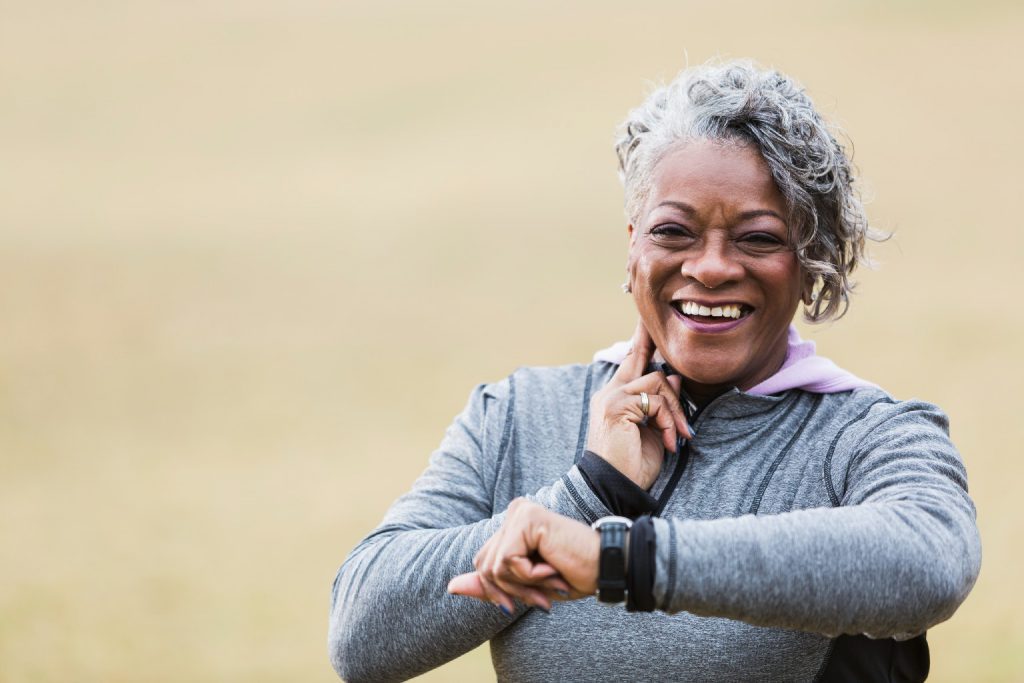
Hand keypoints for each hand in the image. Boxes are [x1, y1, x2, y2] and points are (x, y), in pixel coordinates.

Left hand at [447, 499, 598, 612]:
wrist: (606, 567)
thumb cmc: (573, 574)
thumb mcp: (525, 585)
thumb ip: (490, 584)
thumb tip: (450, 587)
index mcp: (512, 524)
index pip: (482, 563)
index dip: (500, 590)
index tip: (532, 599)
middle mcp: (514, 512)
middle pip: (483, 565)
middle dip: (511, 591)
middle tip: (544, 595)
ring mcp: (519, 512)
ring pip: (494, 567)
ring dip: (523, 586)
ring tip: (551, 580)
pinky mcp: (526, 519)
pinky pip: (507, 562)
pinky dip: (529, 576)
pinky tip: (552, 568)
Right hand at [586, 321, 691, 488]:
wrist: (615, 487)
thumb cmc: (633, 464)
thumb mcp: (652, 430)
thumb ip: (659, 402)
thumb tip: (673, 376)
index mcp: (615, 397)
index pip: (631, 360)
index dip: (642, 339)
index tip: (647, 319)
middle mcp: (610, 392)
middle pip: (643, 361)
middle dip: (660, 364)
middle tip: (672, 394)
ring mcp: (611, 397)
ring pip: (657, 381)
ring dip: (675, 410)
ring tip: (677, 437)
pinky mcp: (617, 406)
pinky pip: (656, 401)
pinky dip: (668, 421)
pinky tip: (669, 442)